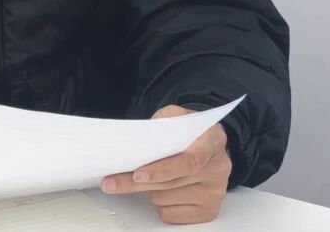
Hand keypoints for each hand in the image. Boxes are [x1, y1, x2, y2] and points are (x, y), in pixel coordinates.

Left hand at [100, 105, 231, 224]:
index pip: (189, 162)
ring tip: (147, 175)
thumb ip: (160, 123)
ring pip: (165, 199)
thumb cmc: (188, 130)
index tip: (138, 174)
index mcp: (212, 140)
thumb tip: (135, 143)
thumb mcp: (176, 115)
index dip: (162, 170)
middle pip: (170, 184)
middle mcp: (218, 169)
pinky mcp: (209, 212)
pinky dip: (159, 204)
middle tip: (110, 182)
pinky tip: (162, 189)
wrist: (209, 145)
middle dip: (136, 183)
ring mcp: (215, 193)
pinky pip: (170, 214)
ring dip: (148, 189)